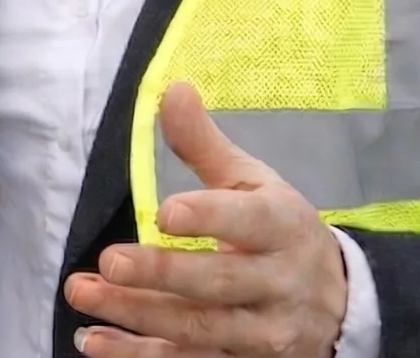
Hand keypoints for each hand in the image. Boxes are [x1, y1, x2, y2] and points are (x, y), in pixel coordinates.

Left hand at [63, 82, 348, 357]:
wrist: (336, 303)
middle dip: (161, 275)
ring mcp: (263, 333)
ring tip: (83, 295)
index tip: (164, 212)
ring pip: (200, 329)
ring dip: (137, 316)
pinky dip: (140, 354)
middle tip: (108, 261)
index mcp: (284, 228)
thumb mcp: (252, 183)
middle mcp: (278, 284)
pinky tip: (95, 341)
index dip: (210, 218)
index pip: (251, 222)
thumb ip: (205, 144)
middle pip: (218, 283)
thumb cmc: (278, 231)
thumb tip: (172, 89)